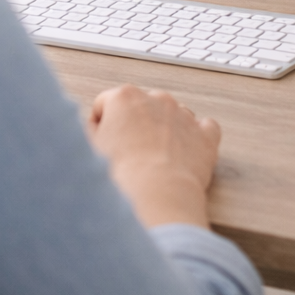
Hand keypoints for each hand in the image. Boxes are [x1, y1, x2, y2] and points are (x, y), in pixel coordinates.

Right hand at [87, 84, 220, 228]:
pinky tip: (185, 154)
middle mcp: (156, 98)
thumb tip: (94, 128)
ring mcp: (183, 115)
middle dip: (134, 126)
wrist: (156, 198)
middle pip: (140, 107)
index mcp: (124, 96)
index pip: (106, 104)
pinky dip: (196, 138)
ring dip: (164, 130)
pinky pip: (203, 128)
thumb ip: (89, 131)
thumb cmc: (121, 176)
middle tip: (128, 155)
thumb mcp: (89, 149)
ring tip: (155, 160)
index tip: (103, 144)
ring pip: (171, 115)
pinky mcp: (205, 135)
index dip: (101, 126)